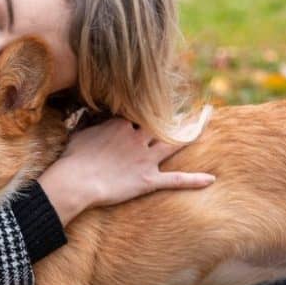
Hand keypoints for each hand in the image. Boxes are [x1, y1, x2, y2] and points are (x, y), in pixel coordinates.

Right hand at [38, 117, 214, 226]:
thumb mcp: (79, 131)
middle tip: (190, 104)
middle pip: (161, 123)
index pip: (139, 113)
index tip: (155, 103)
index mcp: (121, 123)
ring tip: (204, 122)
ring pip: (174, 143)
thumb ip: (89, 120)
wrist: (76, 181)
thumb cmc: (73, 157)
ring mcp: (145, 159)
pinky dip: (194, 180)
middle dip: (176, 113)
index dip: (146, 109)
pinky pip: (175, 180)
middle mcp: (137, 137)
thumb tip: (88, 110)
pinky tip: (211, 179)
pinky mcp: (148, 180)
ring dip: (191, 133)